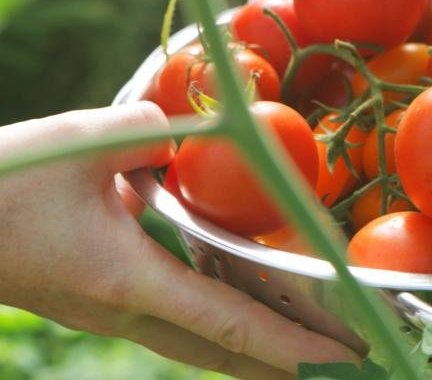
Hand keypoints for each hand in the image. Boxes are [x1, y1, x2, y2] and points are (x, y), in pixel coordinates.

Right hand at [0, 102, 359, 379]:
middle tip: (348, 368)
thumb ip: (153, 130)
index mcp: (129, 280)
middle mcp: (126, 311)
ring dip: (253, 356)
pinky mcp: (99, 302)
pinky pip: (175, 327)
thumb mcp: (80, 142)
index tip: (343, 361)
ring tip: (306, 359)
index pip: (231, 323)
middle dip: (286, 365)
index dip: (292, 345)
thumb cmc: (2, 183)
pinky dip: (219, 333)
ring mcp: (110, 314)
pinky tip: (239, 320)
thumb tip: (207, 124)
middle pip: (223, 353)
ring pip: (198, 348)